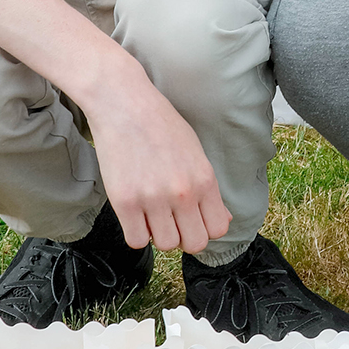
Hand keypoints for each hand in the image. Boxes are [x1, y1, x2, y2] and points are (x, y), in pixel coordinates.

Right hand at [85, 72, 231, 255]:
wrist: (124, 104)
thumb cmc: (161, 125)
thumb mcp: (196, 152)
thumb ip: (209, 189)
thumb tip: (224, 219)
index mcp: (205, 180)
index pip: (219, 228)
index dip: (206, 228)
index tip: (193, 220)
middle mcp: (182, 193)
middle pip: (195, 243)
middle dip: (185, 237)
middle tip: (172, 221)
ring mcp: (153, 199)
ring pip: (165, 244)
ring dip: (159, 234)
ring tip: (151, 213)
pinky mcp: (124, 202)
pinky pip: (137, 240)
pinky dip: (137, 233)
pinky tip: (136, 215)